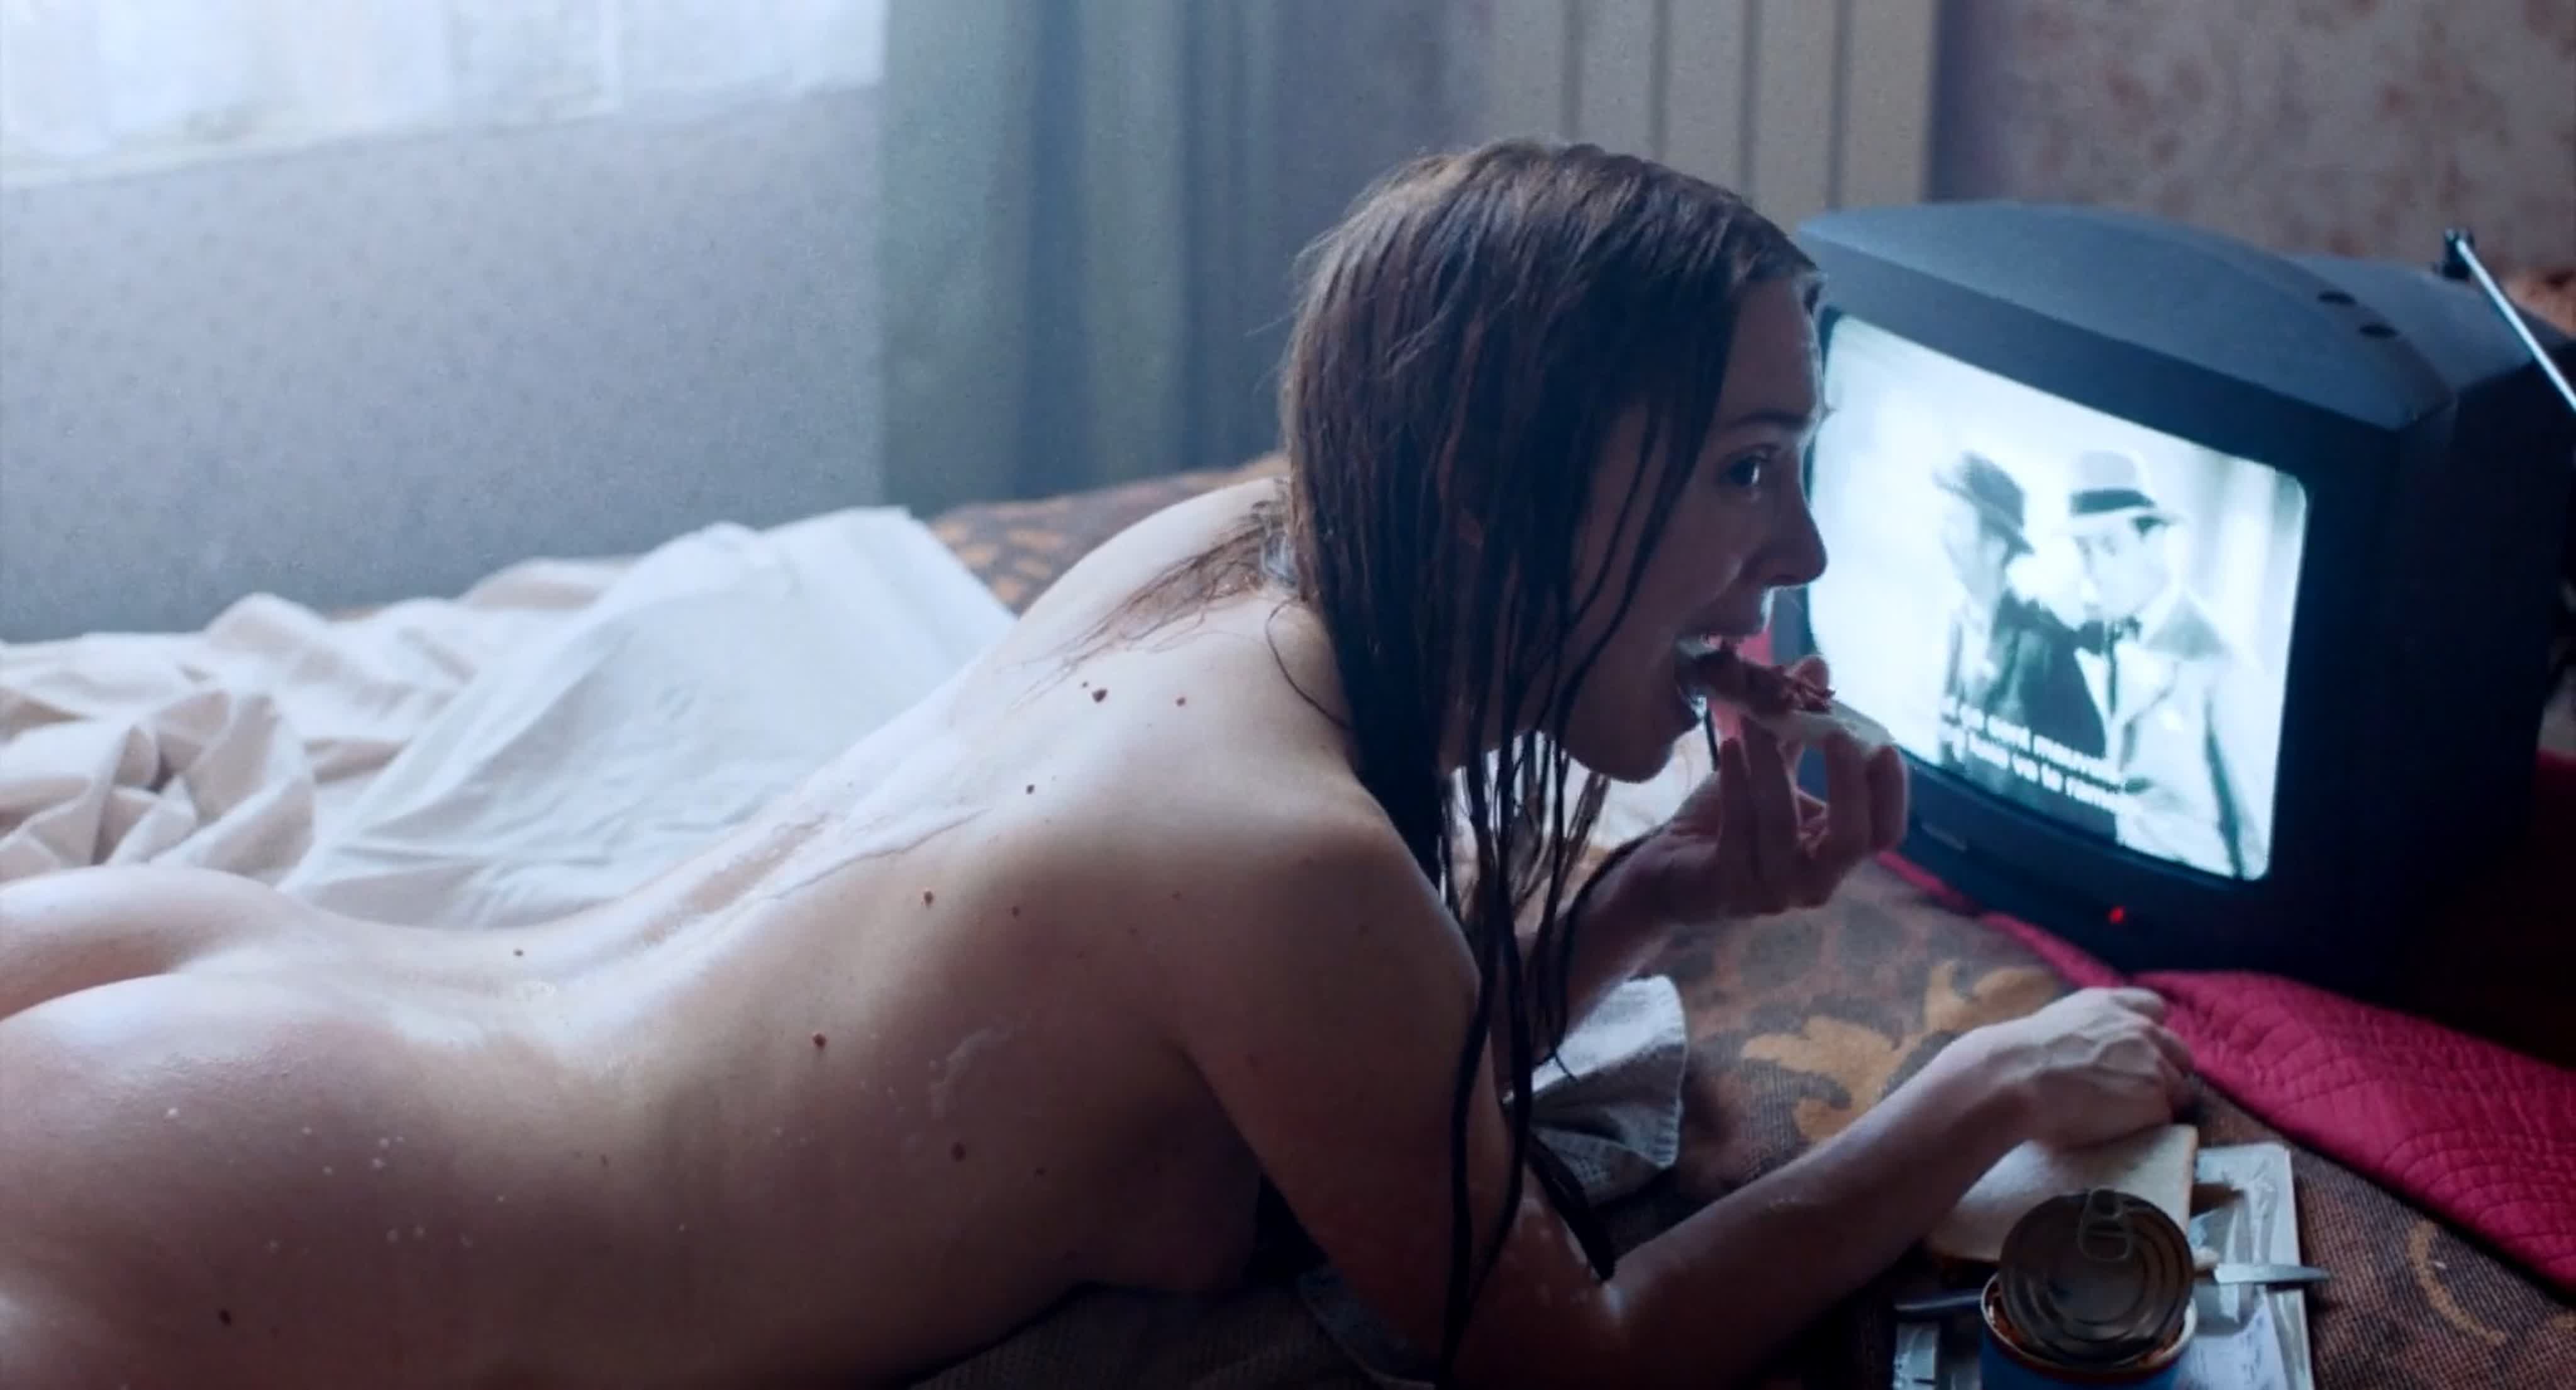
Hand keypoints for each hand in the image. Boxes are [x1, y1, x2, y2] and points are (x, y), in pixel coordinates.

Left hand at [1635, 658, 1908, 921]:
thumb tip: (1818, 664)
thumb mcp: (1771, 769)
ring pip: (1783, 827)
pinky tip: (1728, 747)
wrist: (1670, 866)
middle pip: (1852, 840)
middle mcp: (1813, 881)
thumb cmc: (1731, 820)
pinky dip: (1735, 785)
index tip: (1883, 743)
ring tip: (1756, 723)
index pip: (1884, 832)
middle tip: (1835, 733)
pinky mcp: (1728, 888)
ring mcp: (1772, 890)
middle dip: (1847, 783)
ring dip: (1772, 767)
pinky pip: (1737, 832)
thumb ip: (1799, 729)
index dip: (1891, 791)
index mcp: (1834, 853)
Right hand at [1951, 987, 2195, 1149]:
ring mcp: (2153, 1063)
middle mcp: (2139, 1028)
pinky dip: (2148, 1127)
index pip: (2154, 1008)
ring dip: (2159, 1102)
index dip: (2151, 1032)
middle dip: (2166, 1070)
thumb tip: (2088, 1053)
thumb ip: (2086, 1030)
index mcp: (2110, 1004)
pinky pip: (2164, 1119)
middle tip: (2136, 1092)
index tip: (2138, 1051)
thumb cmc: (2019, 1057)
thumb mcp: (2056, 1023)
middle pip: (2179, 1052)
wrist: (2015, 1078)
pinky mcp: (2156, 1099)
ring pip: (2178, 1090)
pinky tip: (2123, 1132)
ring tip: (2127, 1119)